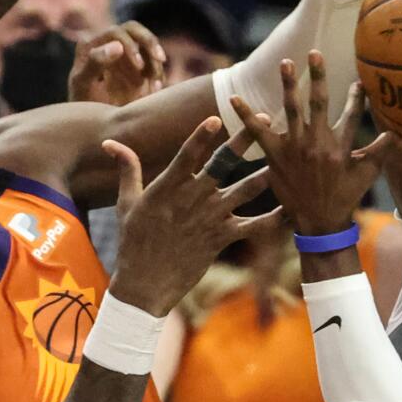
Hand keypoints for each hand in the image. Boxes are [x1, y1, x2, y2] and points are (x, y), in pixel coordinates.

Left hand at [68, 21, 165, 105]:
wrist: (91, 124)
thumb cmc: (81, 102)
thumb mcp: (83, 84)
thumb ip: (95, 63)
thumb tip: (118, 45)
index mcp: (93, 43)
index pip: (117, 32)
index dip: (131, 45)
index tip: (139, 65)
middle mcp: (108, 45)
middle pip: (135, 30)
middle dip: (150, 43)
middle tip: (160, 58)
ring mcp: (124, 55)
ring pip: (148, 47)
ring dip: (156, 62)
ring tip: (156, 85)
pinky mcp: (137, 68)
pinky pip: (154, 64)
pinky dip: (158, 75)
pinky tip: (156, 90)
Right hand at [104, 118, 282, 315]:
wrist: (145, 284)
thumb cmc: (133, 241)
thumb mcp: (126, 202)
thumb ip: (127, 168)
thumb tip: (110, 142)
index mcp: (167, 187)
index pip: (186, 155)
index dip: (201, 137)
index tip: (217, 117)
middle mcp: (191, 199)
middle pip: (222, 164)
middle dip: (244, 140)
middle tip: (265, 119)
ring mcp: (208, 219)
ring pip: (244, 190)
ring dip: (266, 173)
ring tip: (287, 156)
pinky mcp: (221, 238)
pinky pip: (253, 227)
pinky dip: (273, 218)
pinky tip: (292, 208)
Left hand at [232, 52, 401, 235]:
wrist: (319, 223)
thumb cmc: (345, 196)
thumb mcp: (368, 173)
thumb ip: (383, 149)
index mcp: (341, 146)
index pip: (352, 112)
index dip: (357, 94)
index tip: (359, 78)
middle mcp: (318, 143)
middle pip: (319, 102)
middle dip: (318, 76)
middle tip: (314, 53)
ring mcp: (295, 148)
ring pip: (291, 109)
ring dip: (288, 84)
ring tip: (285, 63)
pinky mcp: (275, 156)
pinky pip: (257, 132)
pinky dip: (245, 115)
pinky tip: (233, 98)